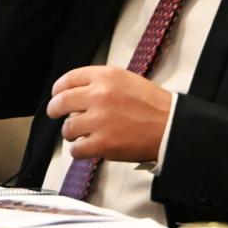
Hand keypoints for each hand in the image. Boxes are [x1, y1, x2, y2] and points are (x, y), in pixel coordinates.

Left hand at [46, 66, 171, 162]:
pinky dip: (78, 151)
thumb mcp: (127, 80)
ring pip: (67, 128)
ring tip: (80, 135)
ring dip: (71, 133)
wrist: (172, 127)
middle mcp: (98, 95)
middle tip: (55, 114)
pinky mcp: (102, 143)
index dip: (59, 89)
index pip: (68, 79)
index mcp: (105, 77)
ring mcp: (99, 120)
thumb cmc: (154, 106)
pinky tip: (85, 149)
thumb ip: (102, 83)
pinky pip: (77, 149)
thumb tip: (79, 91)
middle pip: (61, 102)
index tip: (57, 94)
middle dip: (55, 110)